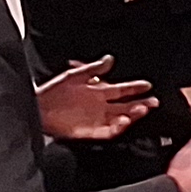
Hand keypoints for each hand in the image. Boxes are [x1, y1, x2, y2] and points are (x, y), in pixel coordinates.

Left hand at [36, 61, 153, 140]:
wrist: (37, 109)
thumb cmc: (53, 92)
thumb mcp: (74, 75)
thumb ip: (93, 68)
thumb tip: (110, 59)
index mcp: (99, 92)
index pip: (123, 90)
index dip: (136, 87)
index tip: (147, 85)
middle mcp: (101, 106)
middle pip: (127, 106)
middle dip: (142, 103)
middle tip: (153, 101)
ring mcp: (97, 119)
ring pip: (121, 118)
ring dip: (133, 115)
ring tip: (141, 109)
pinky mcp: (90, 132)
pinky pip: (108, 132)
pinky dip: (117, 127)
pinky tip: (122, 121)